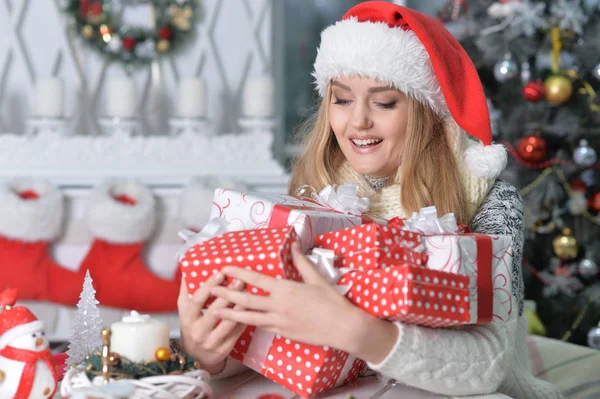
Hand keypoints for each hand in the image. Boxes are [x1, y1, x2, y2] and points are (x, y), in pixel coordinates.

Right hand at [177, 272, 246, 373]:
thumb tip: (187, 271)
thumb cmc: (192, 327)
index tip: (220, 274)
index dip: (209, 286)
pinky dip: (244, 319)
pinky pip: (236, 332)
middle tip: (239, 280)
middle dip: (228, 294)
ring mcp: (210, 342)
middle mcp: (197, 331)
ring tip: (247, 293)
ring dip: (239, 307)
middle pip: (214, 311)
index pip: (197, 300)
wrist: (195, 357)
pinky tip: (251, 308)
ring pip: (228, 323)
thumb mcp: (184, 311)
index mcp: (187, 318)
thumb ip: (186, 291)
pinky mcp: (223, 349)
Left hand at [207, 241, 359, 350]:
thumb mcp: (316, 278)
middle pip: (245, 300)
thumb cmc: (332, 301)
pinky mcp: (283, 334)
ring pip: (249, 318)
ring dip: (230, 314)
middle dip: (225, 295)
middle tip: (210, 291)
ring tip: (214, 312)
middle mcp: (278, 306)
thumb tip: (293, 244)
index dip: (238, 273)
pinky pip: (262, 327)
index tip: (224, 269)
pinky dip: (249, 323)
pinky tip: (240, 322)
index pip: (255, 279)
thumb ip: (301, 261)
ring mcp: (279, 322)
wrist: (343, 328)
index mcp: (285, 289)